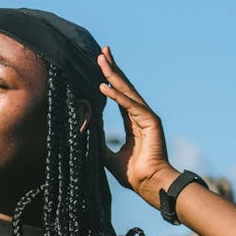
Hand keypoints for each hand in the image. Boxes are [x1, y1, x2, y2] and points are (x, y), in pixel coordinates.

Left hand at [97, 46, 176, 206]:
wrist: (149, 184)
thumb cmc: (133, 173)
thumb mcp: (107, 154)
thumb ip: (99, 141)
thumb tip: (85, 131)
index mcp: (133, 121)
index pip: (119, 94)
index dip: (111, 78)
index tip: (101, 63)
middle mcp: (140, 115)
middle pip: (124, 86)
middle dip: (113, 68)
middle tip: (102, 51)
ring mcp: (146, 117)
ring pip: (127, 91)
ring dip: (113, 75)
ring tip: (101, 60)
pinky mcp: (151, 122)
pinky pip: (130, 105)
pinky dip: (116, 96)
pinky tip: (104, 86)